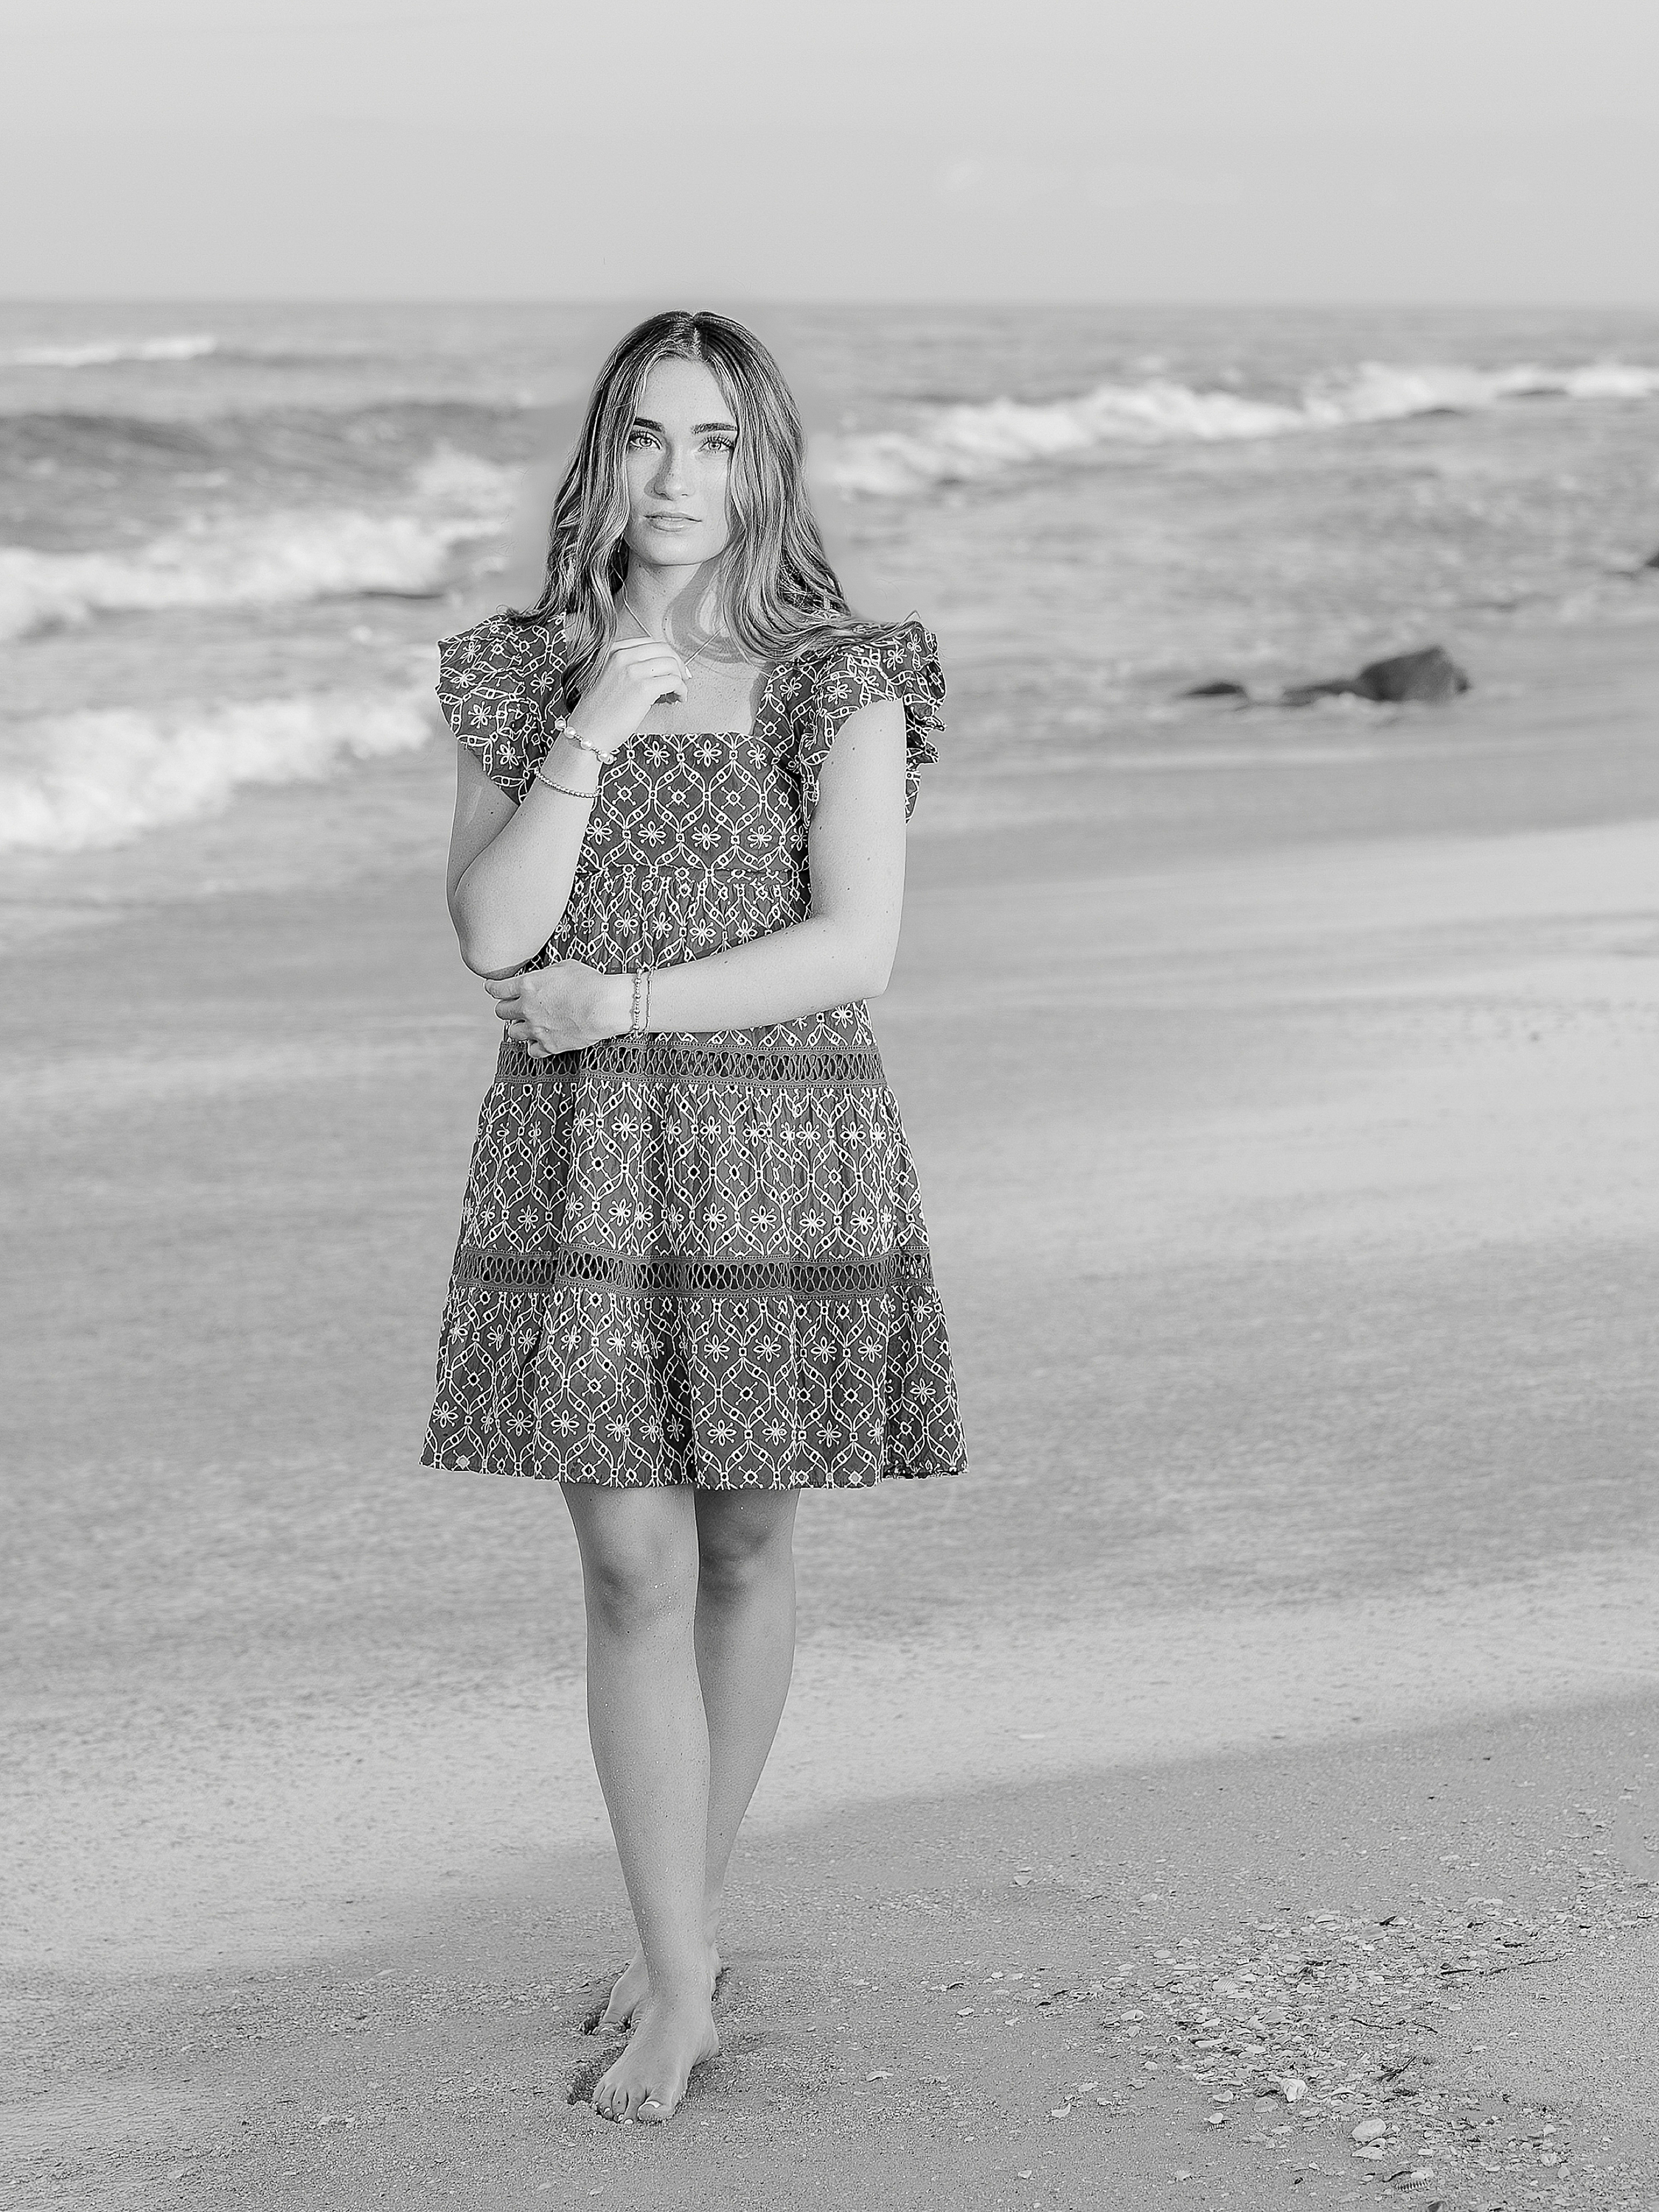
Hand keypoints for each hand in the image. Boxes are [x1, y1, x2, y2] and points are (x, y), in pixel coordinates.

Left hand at [486, 963, 630, 1056]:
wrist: (605, 1006)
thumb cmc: (590, 982)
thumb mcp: (565, 967)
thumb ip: (546, 974)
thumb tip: (543, 977)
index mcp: (528, 985)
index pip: (497, 989)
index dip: (492, 988)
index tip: (492, 988)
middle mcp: (527, 1008)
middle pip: (501, 1012)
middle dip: (506, 1008)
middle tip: (512, 1006)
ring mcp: (536, 1029)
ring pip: (512, 1033)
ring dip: (518, 1027)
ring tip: (526, 1023)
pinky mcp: (549, 1045)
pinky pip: (532, 1051)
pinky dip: (533, 1046)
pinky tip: (538, 1040)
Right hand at [568, 636, 688, 758]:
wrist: (588, 731)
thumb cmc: (598, 712)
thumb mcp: (608, 678)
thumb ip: (629, 668)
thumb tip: (660, 671)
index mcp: (613, 651)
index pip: (650, 643)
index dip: (666, 655)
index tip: (673, 666)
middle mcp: (623, 656)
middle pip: (664, 650)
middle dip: (678, 664)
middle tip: (682, 678)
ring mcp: (633, 671)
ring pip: (671, 665)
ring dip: (680, 679)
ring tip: (677, 694)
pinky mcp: (643, 688)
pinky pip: (674, 681)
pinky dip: (681, 690)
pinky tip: (678, 699)